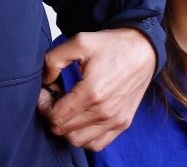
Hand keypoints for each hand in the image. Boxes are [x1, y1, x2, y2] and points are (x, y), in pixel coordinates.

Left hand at [36, 28, 155, 150]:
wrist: (143, 50)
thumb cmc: (113, 45)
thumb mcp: (80, 41)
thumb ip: (54, 59)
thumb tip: (45, 80)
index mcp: (92, 92)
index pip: (55, 116)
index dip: (43, 106)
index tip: (45, 92)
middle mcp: (104, 111)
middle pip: (63, 130)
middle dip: (51, 115)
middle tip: (54, 99)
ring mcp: (115, 120)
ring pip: (77, 141)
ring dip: (66, 128)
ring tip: (67, 109)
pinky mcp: (122, 124)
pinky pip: (96, 144)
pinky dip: (83, 137)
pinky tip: (81, 119)